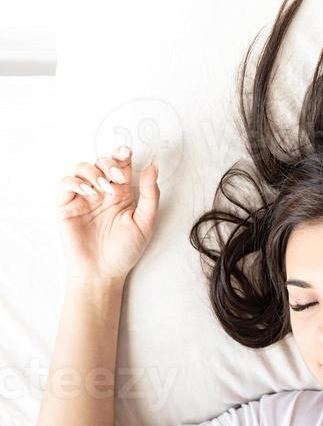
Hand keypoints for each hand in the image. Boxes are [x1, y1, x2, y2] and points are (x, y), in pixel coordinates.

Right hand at [56, 146, 159, 284]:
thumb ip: (150, 194)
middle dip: (109, 165)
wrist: (104, 272)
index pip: (120, 165)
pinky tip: (89, 194)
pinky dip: (77, 182)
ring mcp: (83, 197)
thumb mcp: (146, 222)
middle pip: (101, 162)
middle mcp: (102, 192)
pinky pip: (67, 183)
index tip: (126, 153)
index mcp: (122, 193)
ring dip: (94, 173)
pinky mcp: (67, 205)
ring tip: (104, 191)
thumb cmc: (125, 251)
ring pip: (83, 167)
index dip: (122, 154)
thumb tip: (153, 167)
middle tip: (118, 180)